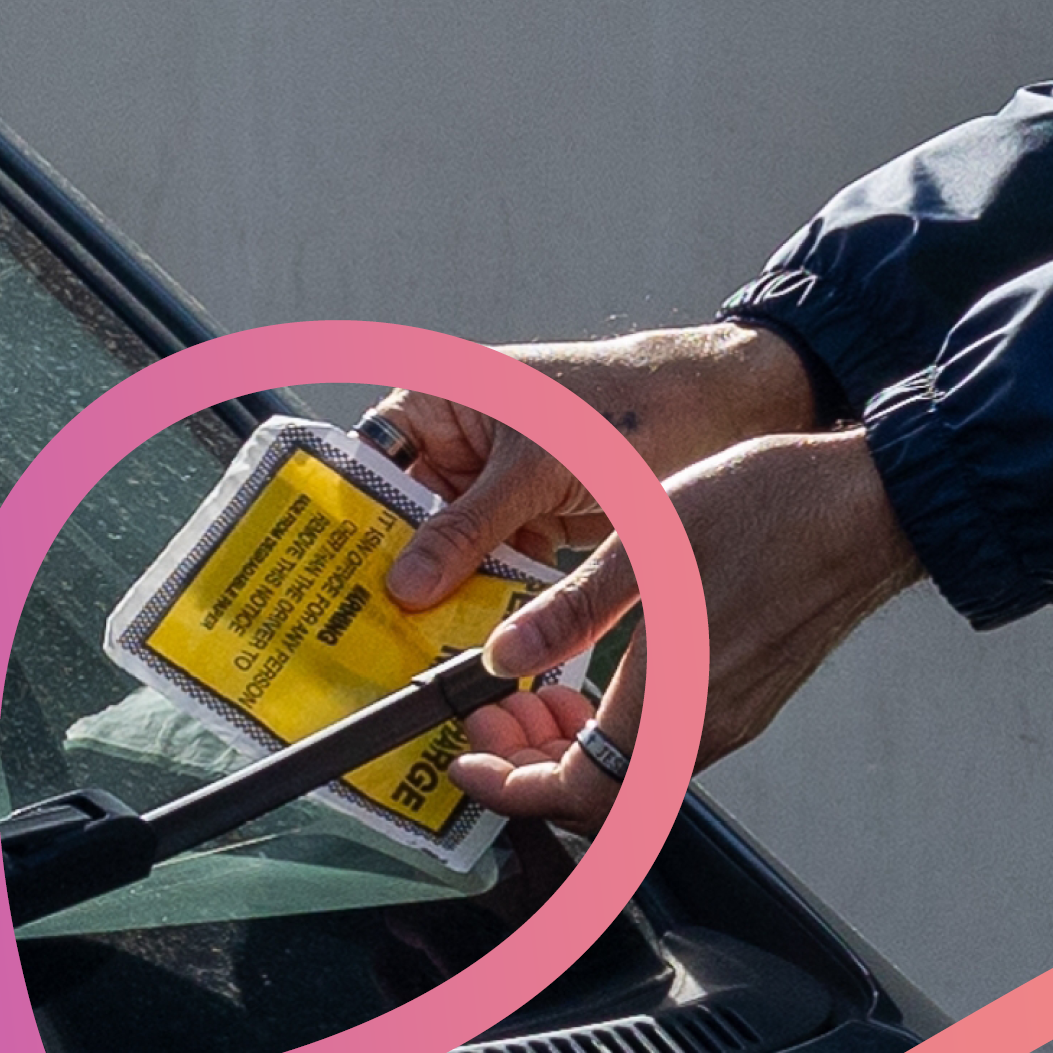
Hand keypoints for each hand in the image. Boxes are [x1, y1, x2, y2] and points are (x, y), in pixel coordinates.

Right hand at [377, 321, 819, 610]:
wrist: (717, 415)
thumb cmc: (624, 408)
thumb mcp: (535, 469)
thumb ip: (468, 529)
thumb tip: (404, 585)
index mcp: (439, 402)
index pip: (370, 468)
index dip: (353, 526)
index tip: (335, 583)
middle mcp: (458, 444)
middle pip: (404, 521)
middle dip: (399, 576)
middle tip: (377, 634)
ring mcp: (495, 488)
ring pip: (449, 554)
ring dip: (445, 598)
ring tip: (421, 650)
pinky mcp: (532, 523)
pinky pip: (494, 569)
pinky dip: (491, 601)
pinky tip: (478, 640)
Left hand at [451, 428, 920, 824]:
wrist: (868, 506)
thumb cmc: (772, 511)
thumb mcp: (645, 546)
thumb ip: (569, 611)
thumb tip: (505, 655)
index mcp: (670, 700)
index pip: (575, 794)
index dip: (509, 789)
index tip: (468, 760)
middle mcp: (704, 728)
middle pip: (600, 796)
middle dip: (531, 768)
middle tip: (490, 715)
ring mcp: (732, 717)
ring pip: (632, 770)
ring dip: (572, 745)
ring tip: (535, 689)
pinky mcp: (748, 697)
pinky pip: (665, 742)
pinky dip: (614, 727)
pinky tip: (596, 675)